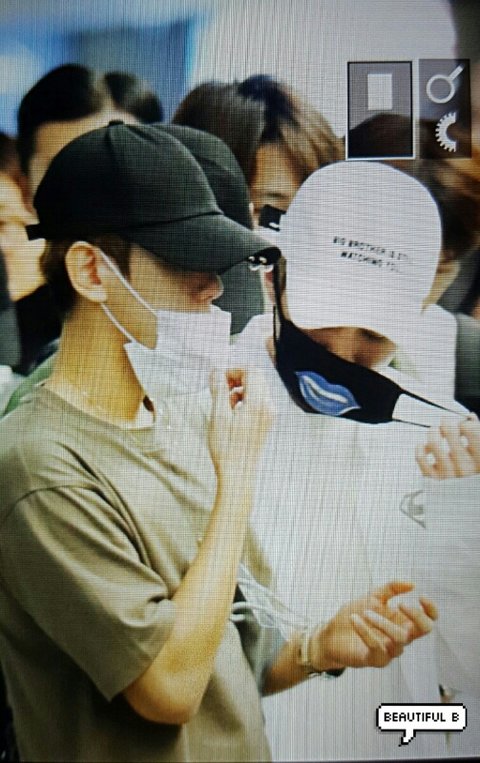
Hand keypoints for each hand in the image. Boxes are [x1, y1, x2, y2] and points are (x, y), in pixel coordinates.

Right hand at [208, 367, 273, 479]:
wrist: (238, 473)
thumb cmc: (227, 447)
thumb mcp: (218, 416)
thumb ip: (218, 390)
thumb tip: (215, 372)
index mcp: (258, 403)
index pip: (251, 371)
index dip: (233, 370)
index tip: (219, 379)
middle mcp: (268, 407)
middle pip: (257, 378)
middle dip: (237, 378)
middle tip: (221, 389)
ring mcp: (269, 415)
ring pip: (257, 389)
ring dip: (240, 389)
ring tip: (225, 403)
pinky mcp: (267, 422)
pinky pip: (258, 401)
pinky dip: (245, 399)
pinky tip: (233, 412)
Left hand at [309, 581, 437, 670]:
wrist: (332, 632)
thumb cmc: (356, 614)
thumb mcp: (372, 596)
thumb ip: (391, 589)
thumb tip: (412, 584)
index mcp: (403, 622)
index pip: (428, 620)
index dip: (431, 610)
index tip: (421, 596)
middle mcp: (401, 638)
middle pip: (424, 630)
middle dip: (416, 616)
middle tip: (401, 604)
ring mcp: (390, 651)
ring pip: (399, 638)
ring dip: (383, 622)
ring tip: (365, 612)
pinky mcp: (375, 659)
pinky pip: (377, 647)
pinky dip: (366, 631)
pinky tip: (355, 619)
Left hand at [416, 415, 479, 478]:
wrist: (467, 496)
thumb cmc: (475, 470)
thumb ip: (478, 434)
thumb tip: (470, 417)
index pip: (470, 429)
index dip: (465, 423)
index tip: (463, 426)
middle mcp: (466, 466)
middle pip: (450, 431)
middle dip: (447, 423)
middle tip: (447, 424)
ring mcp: (449, 473)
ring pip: (434, 442)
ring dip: (433, 432)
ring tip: (435, 431)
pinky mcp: (435, 478)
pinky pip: (421, 458)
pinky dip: (420, 449)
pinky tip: (423, 446)